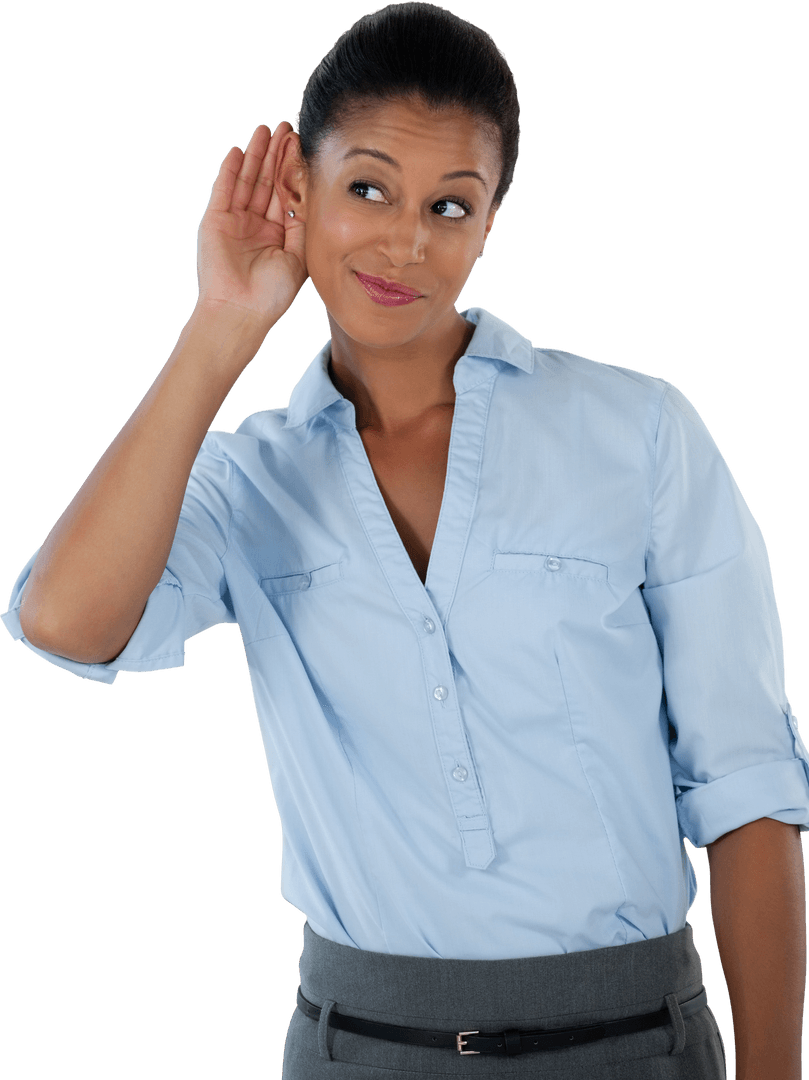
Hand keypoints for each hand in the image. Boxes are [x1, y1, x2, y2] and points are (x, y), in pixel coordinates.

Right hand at [195, 122, 307, 328]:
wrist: (242, 310)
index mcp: (278, 234)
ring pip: (247, 180)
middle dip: (277, 155)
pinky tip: (240, 151)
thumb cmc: (272, 294)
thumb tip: (310, 195)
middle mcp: (256, 225)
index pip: (287, 194)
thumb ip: (303, 225)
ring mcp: (234, 221)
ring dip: (256, 155)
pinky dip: (231, 170)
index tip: (303, 147)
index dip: (294, 171)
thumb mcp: (299, 256)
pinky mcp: (215, 220)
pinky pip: (224, 189)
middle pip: (268, 181)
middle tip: (286, 127)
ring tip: (265, 130)